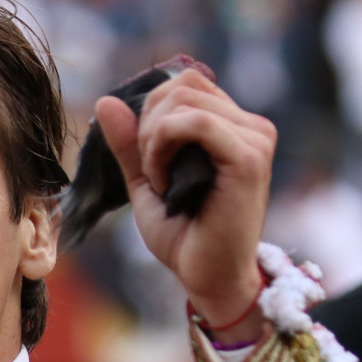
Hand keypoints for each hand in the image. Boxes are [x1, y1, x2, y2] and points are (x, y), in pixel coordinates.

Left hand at [96, 68, 274, 340]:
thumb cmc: (184, 235)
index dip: (151, 110)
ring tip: (158, 180)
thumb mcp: (146, 179)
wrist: (207, 278)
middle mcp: (251, 125)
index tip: (145, 157)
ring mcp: (255, 138)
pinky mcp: (250, 156)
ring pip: (184, 100)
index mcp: (233, 125)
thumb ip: (130, 142)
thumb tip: (106, 100)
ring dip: (154, 140)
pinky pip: (195, 122)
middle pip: (182, 86)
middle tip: (149, 172)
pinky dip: (164, 147)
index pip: (185, 83)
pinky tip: (164, 182)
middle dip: (148, 125)